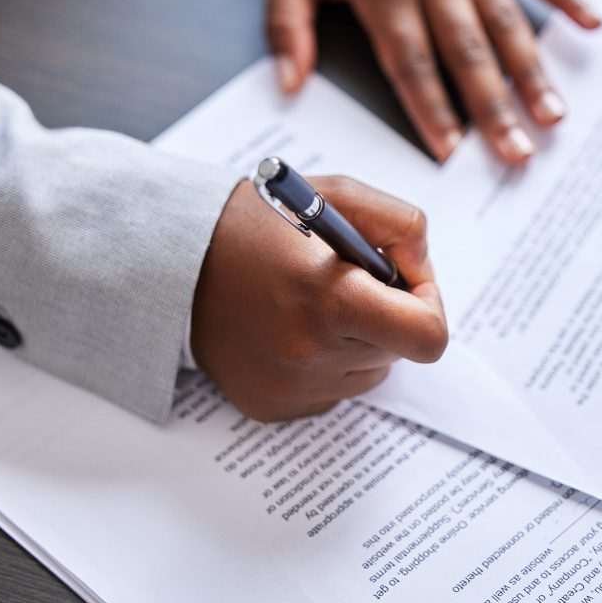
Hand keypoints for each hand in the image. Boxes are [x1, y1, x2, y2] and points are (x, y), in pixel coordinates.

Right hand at [190, 176, 447, 420]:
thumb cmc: (257, 222)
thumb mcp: (335, 195)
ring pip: (365, 373)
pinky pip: (330, 391)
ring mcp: (290, 389)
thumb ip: (399, 225)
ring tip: (311, 302)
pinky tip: (287, 328)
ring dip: (355, 340)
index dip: (428, 306)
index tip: (404, 283)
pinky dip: (324, 362)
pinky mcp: (271, 407)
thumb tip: (422, 271)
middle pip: (397, 351)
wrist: (173, 259)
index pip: (427, 337)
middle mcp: (311, 354)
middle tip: (346, 281)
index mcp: (330, 300)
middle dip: (385, 314)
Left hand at [267, 0, 600, 164]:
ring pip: (505, 20)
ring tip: (553, 115)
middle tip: (516, 154)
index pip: (410, 60)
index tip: (451, 153)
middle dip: (493, 108)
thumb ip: (287, 26)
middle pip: (466, 51)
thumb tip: (289, 85)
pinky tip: (593, 25)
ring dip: (532, 71)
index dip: (431, 109)